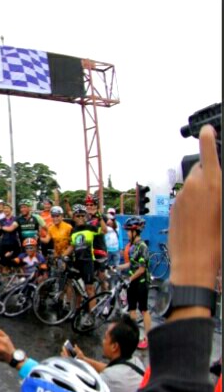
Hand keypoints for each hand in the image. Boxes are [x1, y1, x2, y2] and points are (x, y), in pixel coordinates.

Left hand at [169, 125, 220, 291]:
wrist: (193, 263)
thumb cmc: (217, 240)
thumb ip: (220, 190)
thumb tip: (215, 181)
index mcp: (213, 184)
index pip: (208, 152)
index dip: (207, 138)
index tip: (205, 129)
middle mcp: (194, 187)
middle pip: (199, 168)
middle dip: (208, 172)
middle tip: (217, 190)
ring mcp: (181, 197)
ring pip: (191, 184)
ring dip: (199, 188)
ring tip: (210, 209)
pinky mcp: (173, 208)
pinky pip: (184, 197)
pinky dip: (191, 200)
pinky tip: (200, 217)